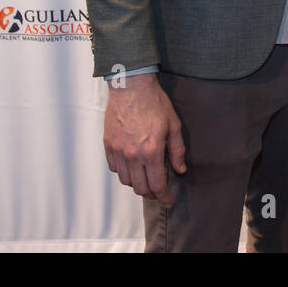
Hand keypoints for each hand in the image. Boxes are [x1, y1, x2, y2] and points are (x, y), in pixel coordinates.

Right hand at [103, 73, 186, 206]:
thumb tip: (180, 170)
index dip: (163, 196)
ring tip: (145, 177)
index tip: (168, 200)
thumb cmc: (155, 103)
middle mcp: (132, 154)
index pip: (156, 184)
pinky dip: (123, 172)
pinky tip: (132, 166)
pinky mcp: (108, 144)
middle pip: (139, 187)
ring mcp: (118, 150)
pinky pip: (114, 168)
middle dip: (151, 193)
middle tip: (158, 190)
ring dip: (136, 183)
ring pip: (126, 180)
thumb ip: (177, 151)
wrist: (131, 86)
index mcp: (151, 151)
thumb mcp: (173, 126)